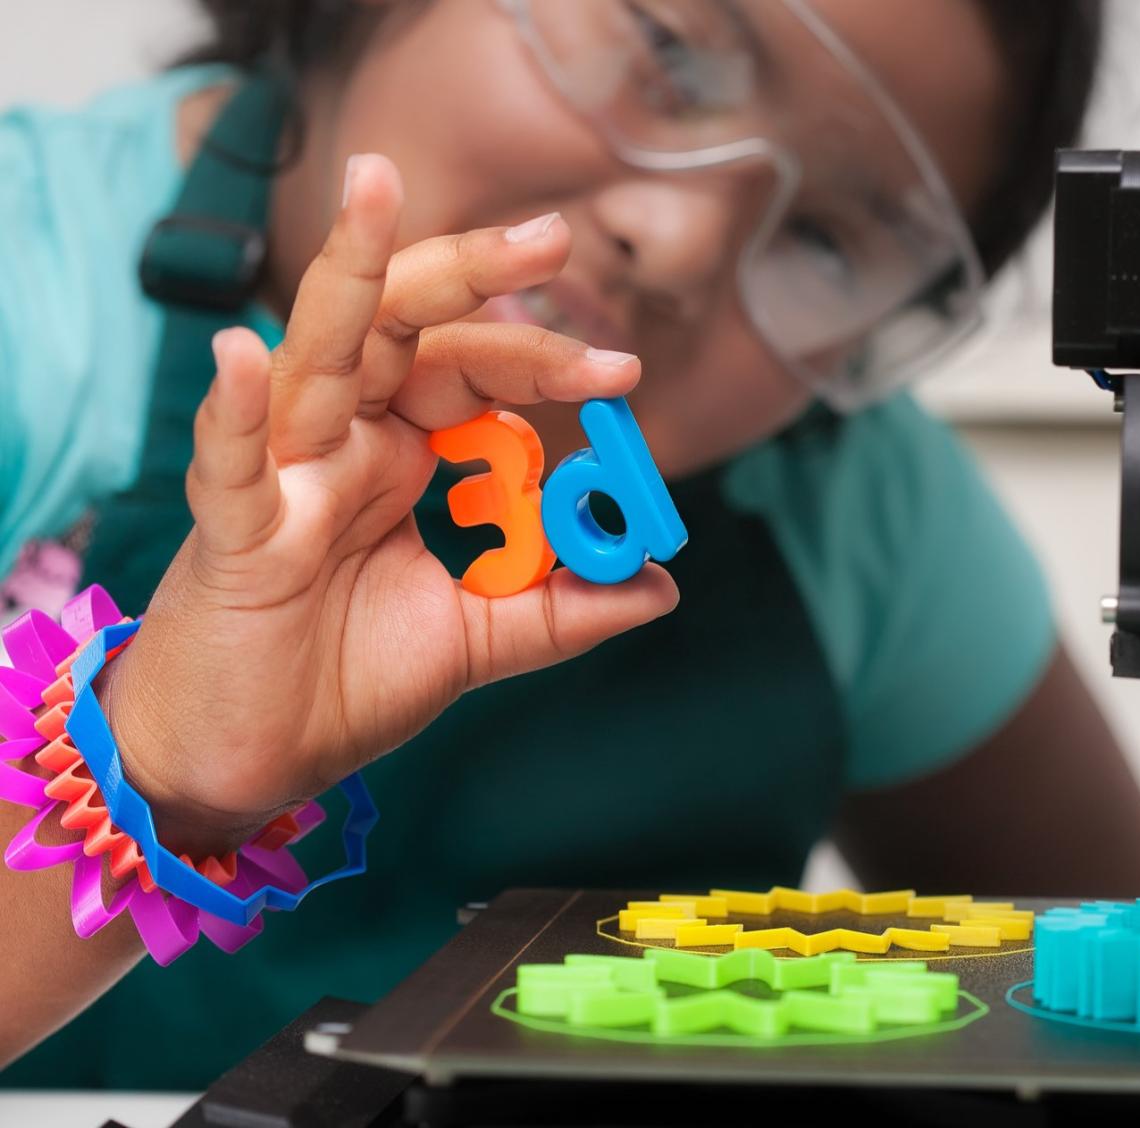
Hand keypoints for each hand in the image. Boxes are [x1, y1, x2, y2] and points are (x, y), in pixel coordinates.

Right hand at [99, 155, 677, 852]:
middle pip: (401, 329)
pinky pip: (231, 465)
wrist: (251, 762)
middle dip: (469, 274)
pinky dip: (234, 411)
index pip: (471, 372)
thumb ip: (561, 609)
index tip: (623, 372)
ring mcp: (285, 479)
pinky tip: (242, 357)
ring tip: (375, 185)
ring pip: (313, 355)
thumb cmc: (343, 683)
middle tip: (551, 238)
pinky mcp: (232, 535)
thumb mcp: (478, 640)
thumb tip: (660, 583)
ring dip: (348, 276)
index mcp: (396, 458)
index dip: (542, 360)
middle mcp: (342, 446)